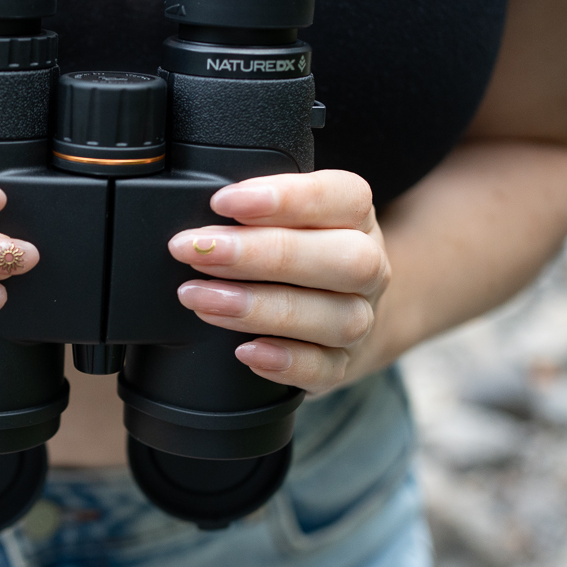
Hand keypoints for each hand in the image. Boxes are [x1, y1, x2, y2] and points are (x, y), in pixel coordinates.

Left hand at [168, 170, 389, 394]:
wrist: (331, 314)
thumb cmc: (294, 253)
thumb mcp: (280, 219)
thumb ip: (251, 215)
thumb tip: (199, 225)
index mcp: (355, 218)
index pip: (344, 197)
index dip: (286, 197)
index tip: (222, 202)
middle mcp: (368, 268)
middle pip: (345, 259)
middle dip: (262, 255)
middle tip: (199, 253)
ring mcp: (360, 319)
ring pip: (337, 318)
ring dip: (261, 308)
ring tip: (201, 299)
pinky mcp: (343, 364)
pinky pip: (326, 369)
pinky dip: (285, 362)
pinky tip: (245, 352)